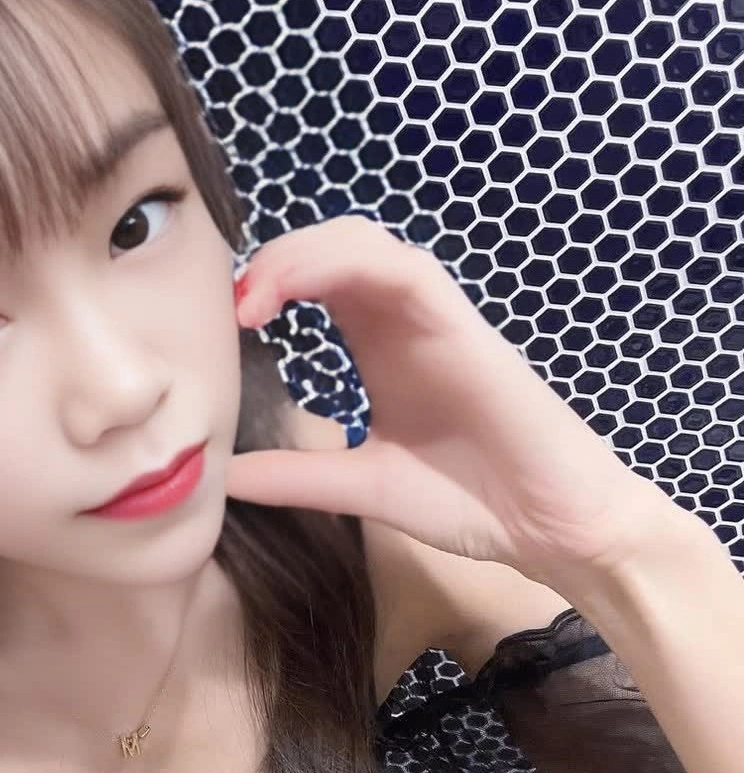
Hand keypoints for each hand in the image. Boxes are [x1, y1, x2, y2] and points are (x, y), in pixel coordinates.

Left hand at [227, 216, 675, 584]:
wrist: (549, 528)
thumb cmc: (471, 500)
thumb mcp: (360, 485)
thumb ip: (296, 475)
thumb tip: (221, 475)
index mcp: (378, 347)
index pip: (315, 283)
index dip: (265, 285)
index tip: (222, 326)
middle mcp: (401, 321)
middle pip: (330, 248)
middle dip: (273, 261)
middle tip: (230, 310)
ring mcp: (434, 318)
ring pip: (360, 244)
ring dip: (297, 255)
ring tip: (250, 299)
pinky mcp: (463, 326)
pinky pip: (402, 270)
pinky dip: (341, 266)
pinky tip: (292, 291)